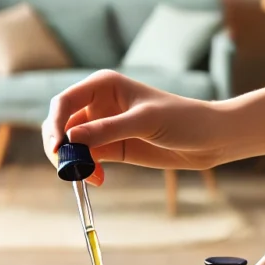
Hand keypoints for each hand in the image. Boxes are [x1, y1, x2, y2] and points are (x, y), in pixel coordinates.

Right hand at [41, 70, 223, 184]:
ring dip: (74, 163)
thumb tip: (70, 139)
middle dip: (60, 147)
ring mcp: (103, 127)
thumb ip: (108, 129)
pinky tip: (99, 179)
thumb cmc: (183, 119)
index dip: (55, 124)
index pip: (64, 102)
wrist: (210, 139)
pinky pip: (87, 159)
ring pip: (72, 145)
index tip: (57, 148)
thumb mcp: (145, 122)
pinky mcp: (112, 148)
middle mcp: (98, 104)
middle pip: (62, 124)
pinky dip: (86, 171)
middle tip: (67, 169)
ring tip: (91, 177)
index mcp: (103, 85)